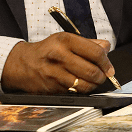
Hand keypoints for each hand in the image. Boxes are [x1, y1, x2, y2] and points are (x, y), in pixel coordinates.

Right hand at [1, 32, 115, 93]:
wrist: (21, 64)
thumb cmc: (47, 50)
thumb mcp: (65, 39)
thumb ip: (88, 43)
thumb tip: (106, 47)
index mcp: (65, 40)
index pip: (94, 52)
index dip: (106, 62)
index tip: (109, 67)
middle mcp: (59, 56)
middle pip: (91, 70)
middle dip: (102, 76)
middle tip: (103, 76)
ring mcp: (54, 73)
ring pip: (84, 84)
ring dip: (93, 85)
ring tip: (93, 81)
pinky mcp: (51, 88)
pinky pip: (74, 92)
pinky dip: (81, 90)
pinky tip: (81, 85)